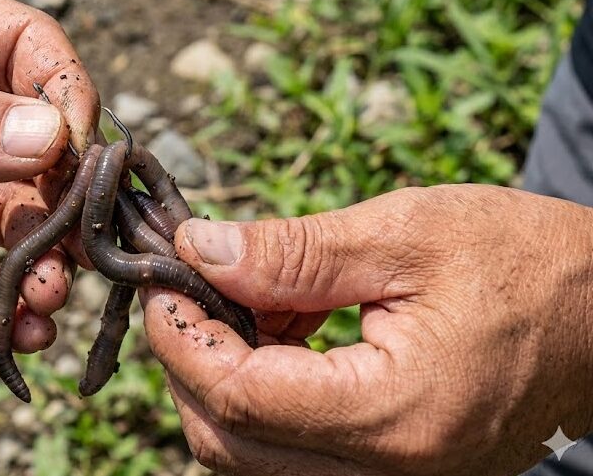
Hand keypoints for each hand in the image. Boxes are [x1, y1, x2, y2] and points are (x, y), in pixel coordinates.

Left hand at [0, 0, 99, 348]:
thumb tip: (52, 135)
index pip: (25, 48)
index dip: (63, 91)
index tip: (76, 147)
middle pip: (34, 140)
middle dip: (64, 188)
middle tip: (80, 235)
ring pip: (13, 216)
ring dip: (44, 254)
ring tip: (50, 290)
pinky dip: (3, 304)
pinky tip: (24, 328)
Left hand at [141, 185, 592, 474]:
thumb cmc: (527, 263)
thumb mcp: (407, 233)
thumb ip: (293, 252)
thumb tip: (196, 250)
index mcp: (394, 412)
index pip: (237, 398)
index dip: (179, 336)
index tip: (159, 278)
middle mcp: (389, 471)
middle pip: (229, 444)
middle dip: (188, 361)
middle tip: (188, 285)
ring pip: (252, 458)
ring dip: (222, 379)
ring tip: (245, 301)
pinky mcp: (392, 471)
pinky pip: (293, 453)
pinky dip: (263, 395)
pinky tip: (281, 331)